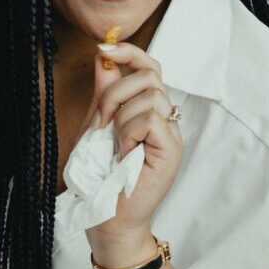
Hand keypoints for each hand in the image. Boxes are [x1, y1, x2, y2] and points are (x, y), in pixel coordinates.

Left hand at [83, 41, 182, 266]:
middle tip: (101, 122)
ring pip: (150, 96)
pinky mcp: (171, 150)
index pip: (150, 67)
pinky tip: (124, 152)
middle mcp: (166, 120)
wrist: (109, 220)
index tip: (103, 48)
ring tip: (115, 144)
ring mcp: (172, 135)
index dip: (130, 52)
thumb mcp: (96, 126)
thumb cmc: (102, 180)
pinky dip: (129, 133)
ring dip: (121, 117)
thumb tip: (103, 56)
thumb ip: (103, 93)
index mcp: (150, 111)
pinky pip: (150, 119)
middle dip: (116, 91)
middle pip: (150, 75)